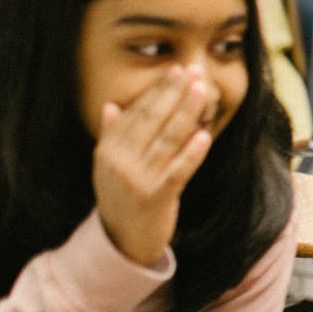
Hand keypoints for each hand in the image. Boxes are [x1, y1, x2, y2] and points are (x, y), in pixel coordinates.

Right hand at [91, 65, 216, 265]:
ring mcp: (138, 181)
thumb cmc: (122, 197)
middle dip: (174, 93)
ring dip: (187, 113)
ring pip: (168, 140)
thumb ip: (112, 136)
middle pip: (152, 120)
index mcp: (107, 151)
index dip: (158, 90)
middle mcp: (120, 164)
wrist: (122, 241)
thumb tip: (111, 106)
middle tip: (193, 71)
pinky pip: (178, 171)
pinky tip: (204, 134)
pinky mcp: (157, 199)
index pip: (136, 113)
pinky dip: (192, 153)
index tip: (176, 70)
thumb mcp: (109, 167)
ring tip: (202, 91)